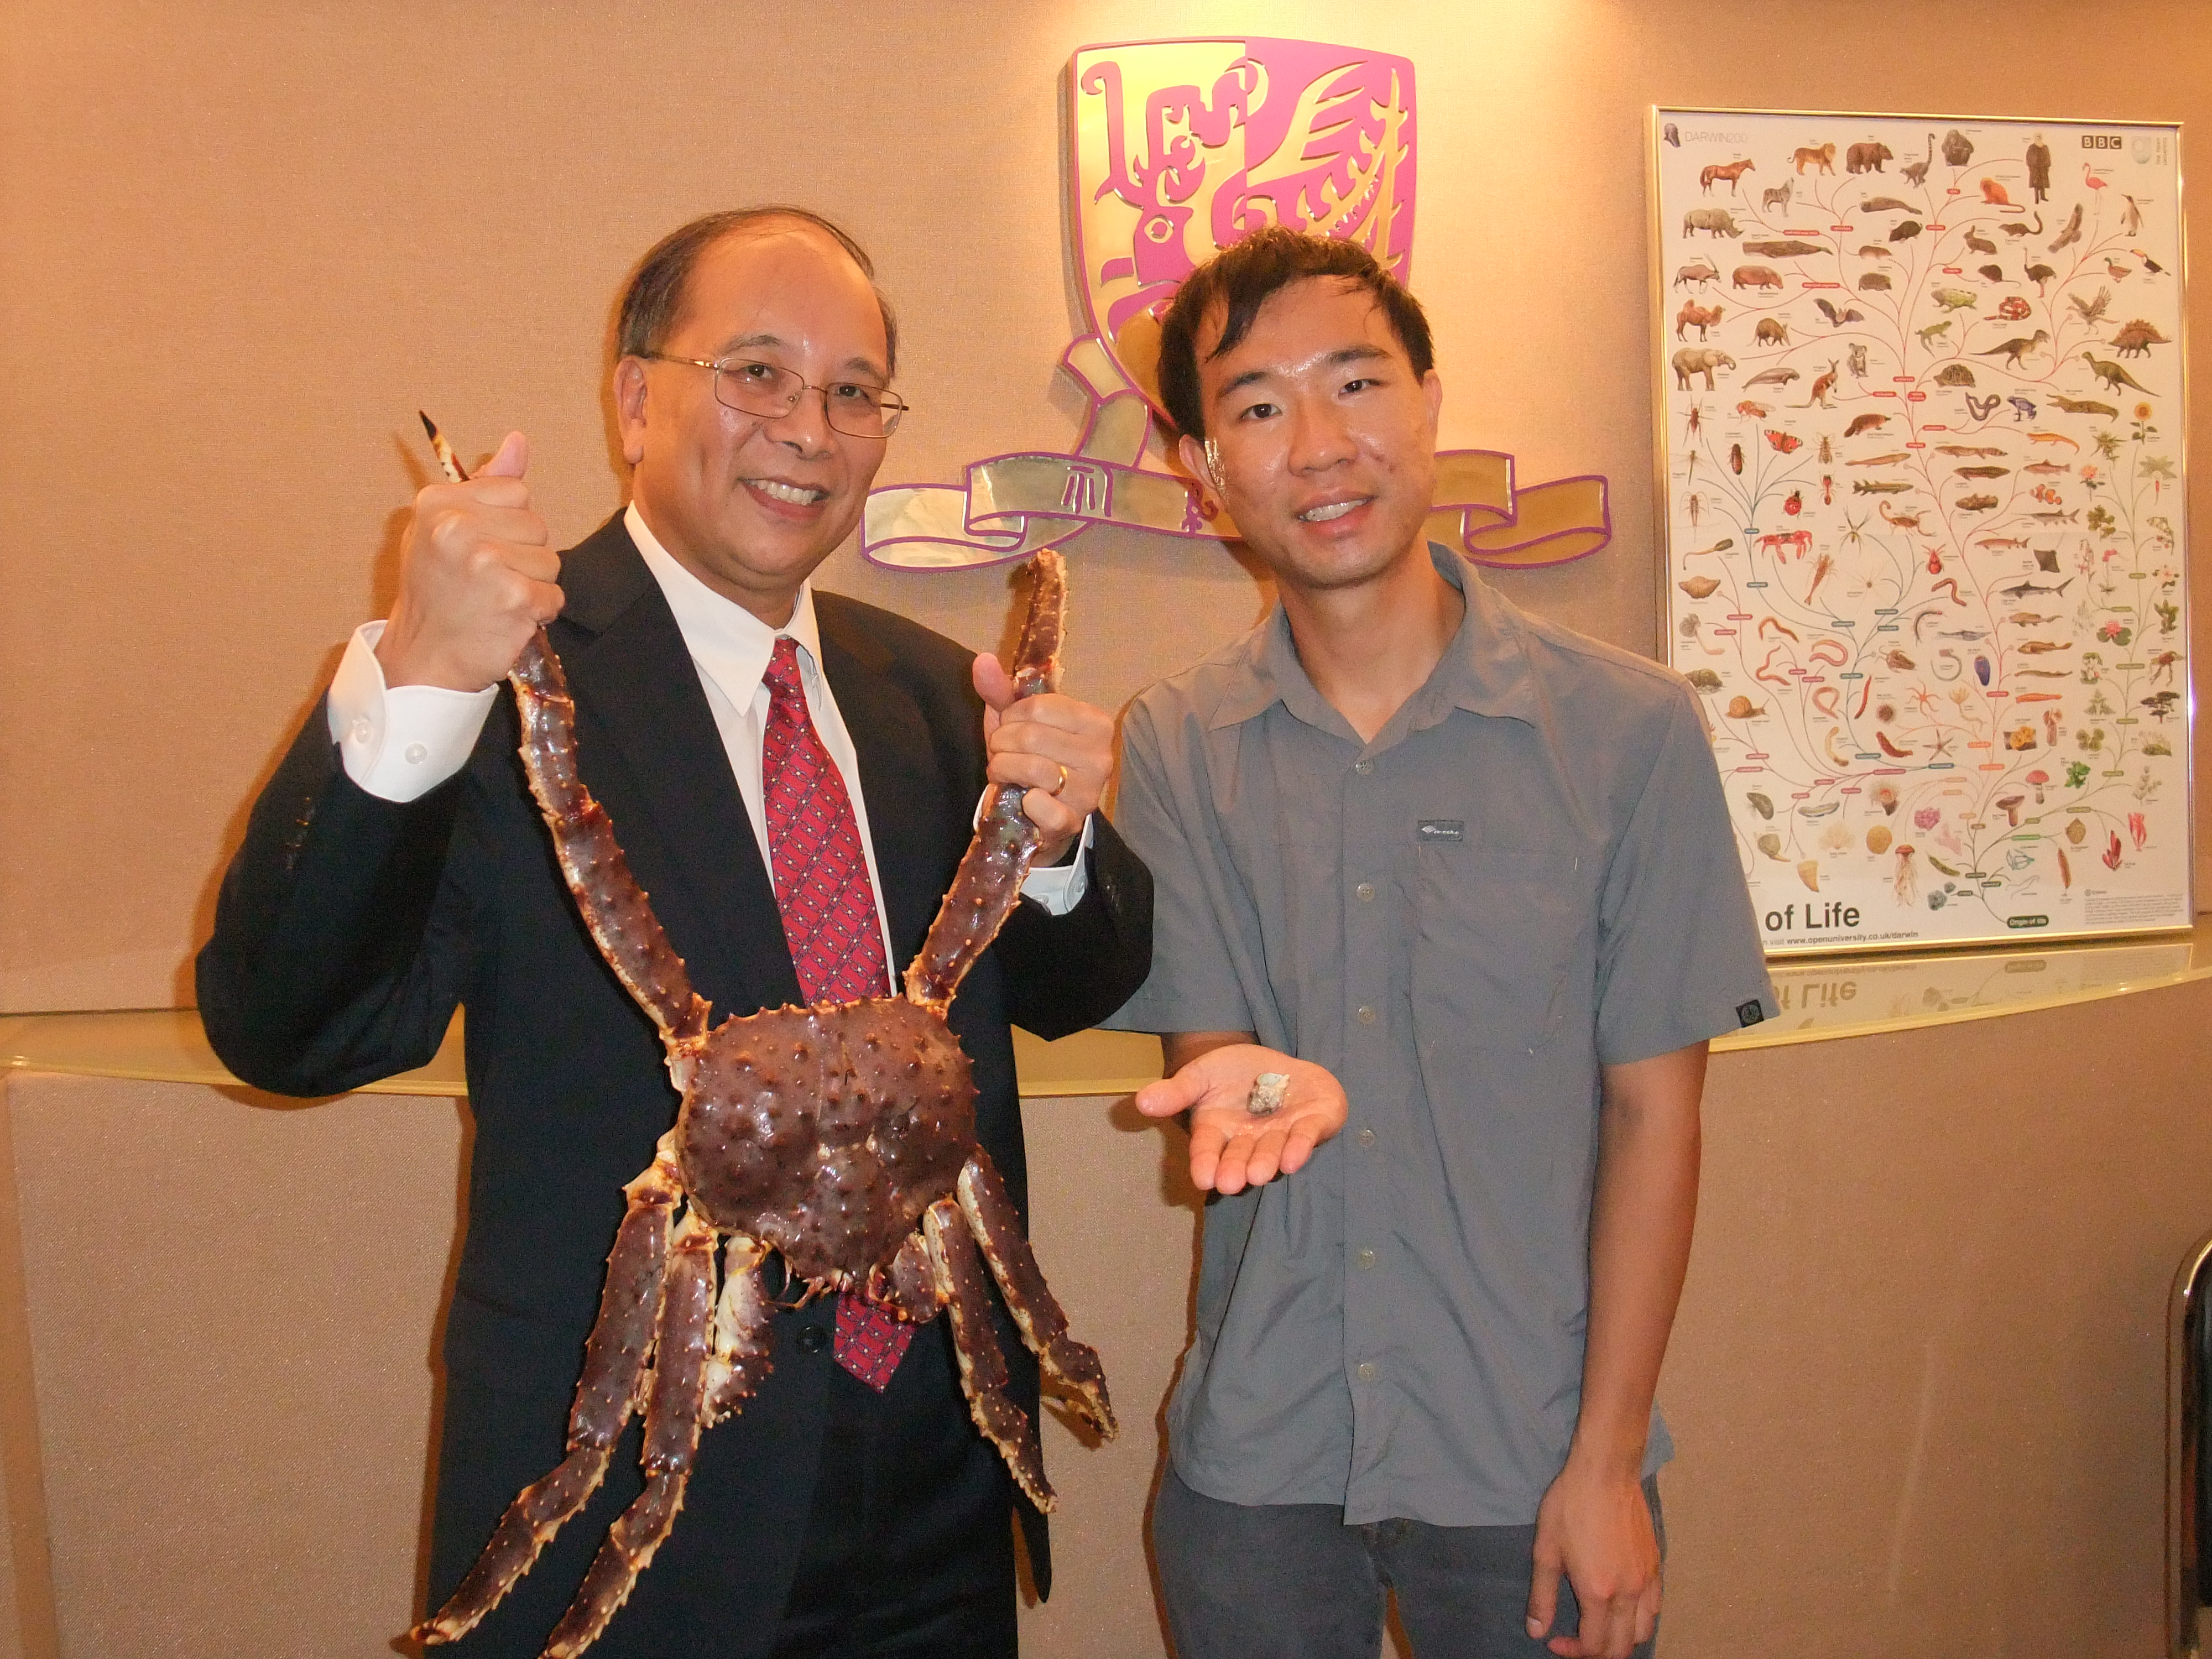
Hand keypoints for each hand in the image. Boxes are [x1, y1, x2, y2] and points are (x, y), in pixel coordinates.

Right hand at [376, 431, 563, 690]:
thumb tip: (518, 441)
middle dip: (523, 555)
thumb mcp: (445, 526)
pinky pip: (554, 596)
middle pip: (538, 526)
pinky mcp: (513, 598)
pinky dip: (539, 612)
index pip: (518, 492)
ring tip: (495, 599)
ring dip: (533, 585)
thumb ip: (486, 483)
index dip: (509, 524)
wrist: (423, 656)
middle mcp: (459, 527)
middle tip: (486, 581)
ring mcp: (486, 562)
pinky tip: (507, 618)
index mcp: (440, 502)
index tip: (478, 548)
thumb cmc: (436, 590)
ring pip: (550, 562)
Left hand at [972, 654, 1111, 863]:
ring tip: (1005, 773)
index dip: (1010, 718)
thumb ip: (1000, 690)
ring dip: (1004, 770)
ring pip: (1034, 768)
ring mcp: (1090, 791)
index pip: (1036, 706)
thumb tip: (983, 660)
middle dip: (1002, 745)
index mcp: (1094, 722)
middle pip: (1031, 736)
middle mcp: (1100, 755)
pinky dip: (1023, 803)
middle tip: (1003, 754)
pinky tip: (1025, 800)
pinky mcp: (1073, 821)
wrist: (1036, 815)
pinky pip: (1041, 806)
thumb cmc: (1028, 759)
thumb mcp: (1015, 721)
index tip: (1010, 729)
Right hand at [1133, 1044, 1347, 1193]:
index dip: (1206, 1163)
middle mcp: (1251, 1141)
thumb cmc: (1235, 1073)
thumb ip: (1176, 1091)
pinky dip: (1302, 1146)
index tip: (1203, 1178)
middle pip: (1241, 1157)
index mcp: (1220, 1131)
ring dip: (1267, 1162)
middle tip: (1231, 1182)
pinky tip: (1294, 1158)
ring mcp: (1284, 1134)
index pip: (1208, 1149)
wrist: (1276, 1063)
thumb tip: (1141, 1101)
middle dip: (1237, 1169)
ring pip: (1274, 1151)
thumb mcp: (1201, 1074)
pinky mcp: (1315, 1123)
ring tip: (1259, 1173)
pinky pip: (1309, 1136)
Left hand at [1525, 1457, 1660, 1658]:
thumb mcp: (1546, 1551)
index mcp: (1598, 1592)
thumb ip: (1542, 1596)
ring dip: (1622, 1640)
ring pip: (1644, 1632)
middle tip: (1577, 1638)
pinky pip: (1655, 1607)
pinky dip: (1640, 1619)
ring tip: (1601, 1627)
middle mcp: (1628, 1593)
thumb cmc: (1570, 1506)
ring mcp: (1647, 1580)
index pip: (1594, 1646)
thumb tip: (1537, 1632)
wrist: (1606, 1472)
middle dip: (1598, 1653)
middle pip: (1622, 1648)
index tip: (1555, 1640)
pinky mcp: (1657, 1565)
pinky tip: (1623, 1607)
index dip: (1573, 1652)